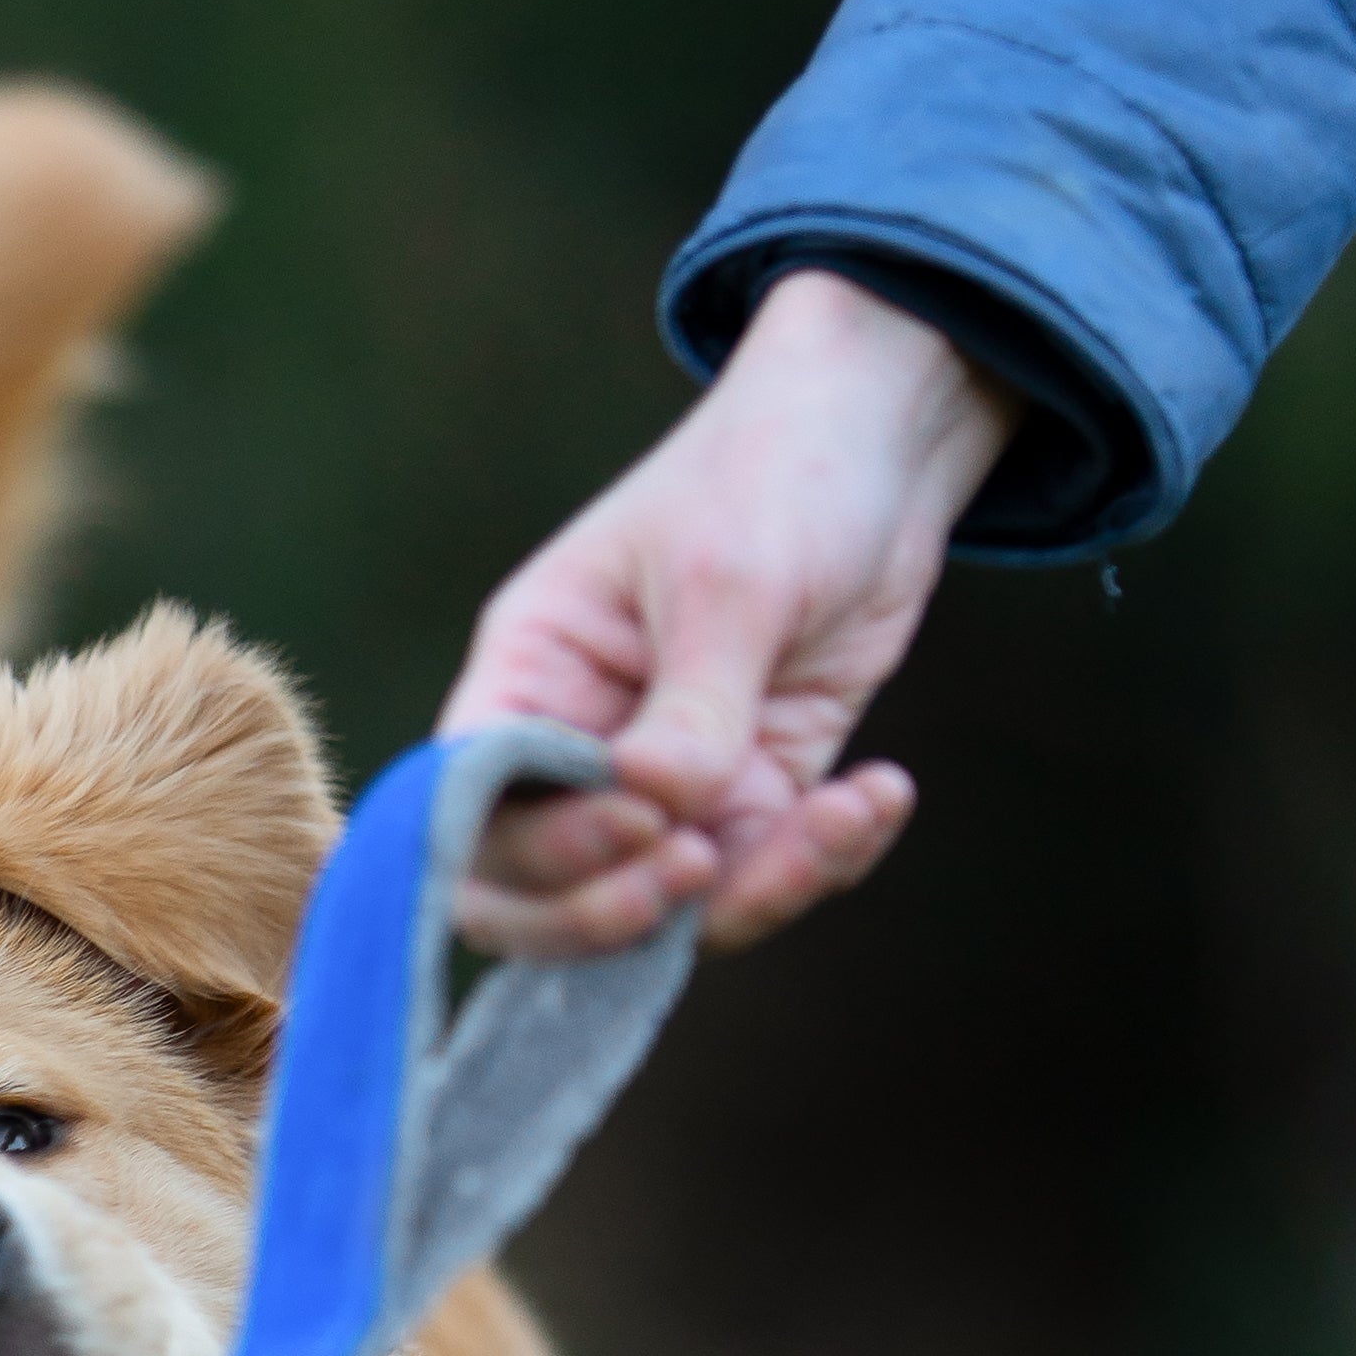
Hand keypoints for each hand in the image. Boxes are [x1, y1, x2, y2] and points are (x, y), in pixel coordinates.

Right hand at [437, 268, 1018, 952]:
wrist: (882, 444)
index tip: (644, 818)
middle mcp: (578, 745)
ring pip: (661, 910)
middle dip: (615, 911)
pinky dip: (821, 864)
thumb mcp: (727, 580)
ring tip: (838, 816)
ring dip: (750, 894)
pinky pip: (758, 877)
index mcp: (528, 675)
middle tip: (702, 867)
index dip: (539, 851)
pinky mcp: (750, 795)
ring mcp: (664, 783)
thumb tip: (662, 812)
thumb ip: (692, 705)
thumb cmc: (772, 473)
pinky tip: (876, 793)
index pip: (472, 811)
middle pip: (537, 896)